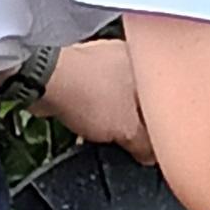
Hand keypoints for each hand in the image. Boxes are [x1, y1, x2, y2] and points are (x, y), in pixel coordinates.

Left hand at [40, 37, 153, 161]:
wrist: (45, 81)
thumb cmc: (92, 96)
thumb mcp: (128, 130)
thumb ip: (145, 144)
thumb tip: (150, 155)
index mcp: (147, 63)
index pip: (164, 97)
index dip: (162, 122)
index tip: (154, 141)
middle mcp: (126, 54)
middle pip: (139, 96)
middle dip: (134, 120)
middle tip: (130, 141)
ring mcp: (100, 57)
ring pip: (115, 94)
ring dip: (110, 115)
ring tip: (106, 134)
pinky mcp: (77, 66)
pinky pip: (93, 93)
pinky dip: (92, 108)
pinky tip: (87, 123)